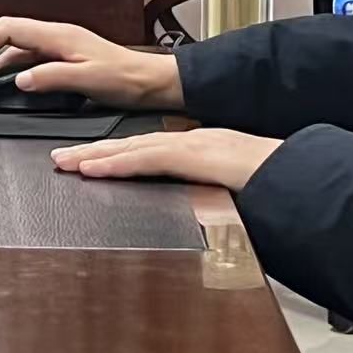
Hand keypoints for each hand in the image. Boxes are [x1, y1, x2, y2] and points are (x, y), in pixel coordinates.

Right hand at [0, 17, 182, 110]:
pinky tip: (10, 83)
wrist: (151, 82)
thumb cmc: (128, 78)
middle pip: (6, 32)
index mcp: (58, 35)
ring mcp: (60, 45)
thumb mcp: (88, 80)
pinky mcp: (65, 57)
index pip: (7, 28)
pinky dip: (12, 67)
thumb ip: (52, 78)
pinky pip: (29, 57)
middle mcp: (57, 36)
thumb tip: (20, 80)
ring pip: (16, 46)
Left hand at [50, 128, 281, 192]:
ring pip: (129, 149)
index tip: (88, 160)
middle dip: (92, 152)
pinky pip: (145, 159)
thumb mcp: (229, 185)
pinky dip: (117, 163)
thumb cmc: (268, 179)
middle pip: (128, 146)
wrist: (292, 170)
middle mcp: (184, 143)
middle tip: (60, 158)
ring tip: (65, 162)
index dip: (114, 154)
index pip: (144, 150)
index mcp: (193, 149)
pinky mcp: (188, 156)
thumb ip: (206, 192)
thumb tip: (197, 209)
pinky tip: (93, 168)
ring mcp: (186, 146)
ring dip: (93, 156)